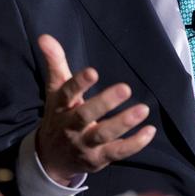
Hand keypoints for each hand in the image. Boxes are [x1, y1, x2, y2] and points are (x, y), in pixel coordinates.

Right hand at [35, 34, 155, 184]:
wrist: (51, 158)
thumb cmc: (59, 115)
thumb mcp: (55, 90)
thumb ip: (55, 63)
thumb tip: (44, 36)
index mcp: (60, 106)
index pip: (66, 93)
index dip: (78, 83)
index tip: (93, 72)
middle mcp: (70, 126)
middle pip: (85, 115)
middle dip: (104, 103)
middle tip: (125, 88)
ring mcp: (84, 145)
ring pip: (103, 135)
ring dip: (123, 123)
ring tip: (143, 109)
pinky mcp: (98, 158)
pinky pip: (117, 152)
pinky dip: (134, 144)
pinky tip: (149, 131)